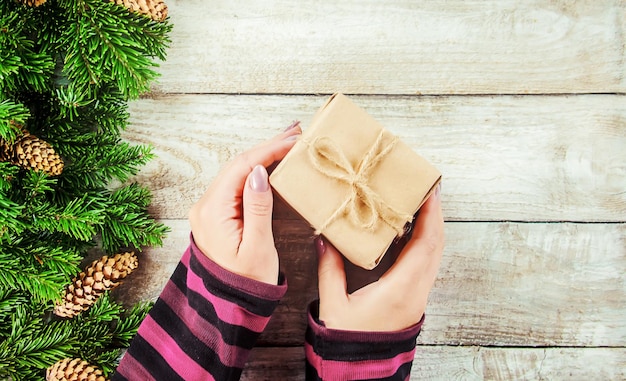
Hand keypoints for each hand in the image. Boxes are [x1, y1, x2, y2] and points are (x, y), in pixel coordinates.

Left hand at [189, 122, 300, 284]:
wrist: (230, 305)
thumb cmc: (247, 282)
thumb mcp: (258, 247)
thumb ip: (258, 207)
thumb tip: (260, 171)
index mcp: (212, 212)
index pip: (242, 168)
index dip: (269, 150)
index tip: (294, 139)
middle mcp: (204, 205)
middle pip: (238, 165)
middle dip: (267, 146)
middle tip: (296, 131)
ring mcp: (208, 209)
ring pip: (237, 172)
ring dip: (262, 156)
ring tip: (288, 141)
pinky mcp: (215, 214)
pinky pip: (236, 185)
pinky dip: (255, 171)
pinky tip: (271, 163)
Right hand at [316, 185, 443, 330]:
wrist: (363, 369)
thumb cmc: (349, 339)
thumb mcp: (334, 304)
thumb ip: (330, 269)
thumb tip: (324, 239)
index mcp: (400, 288)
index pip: (425, 245)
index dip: (430, 216)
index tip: (429, 191)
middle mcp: (416, 290)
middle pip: (436, 245)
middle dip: (434, 214)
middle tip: (426, 188)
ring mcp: (419, 294)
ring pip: (435, 254)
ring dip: (432, 227)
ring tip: (421, 203)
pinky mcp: (415, 297)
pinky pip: (427, 263)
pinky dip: (425, 242)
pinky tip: (412, 231)